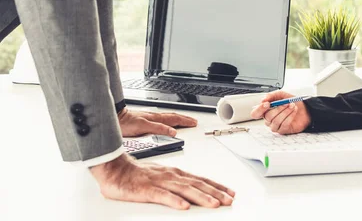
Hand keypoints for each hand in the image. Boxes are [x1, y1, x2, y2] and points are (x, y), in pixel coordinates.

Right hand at [90, 154, 234, 209]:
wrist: (116, 169)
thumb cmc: (138, 176)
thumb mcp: (163, 179)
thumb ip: (177, 185)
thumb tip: (193, 195)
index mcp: (176, 174)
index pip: (201, 180)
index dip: (217, 186)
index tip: (230, 192)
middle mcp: (172, 176)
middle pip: (198, 185)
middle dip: (216, 193)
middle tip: (229, 200)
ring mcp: (160, 182)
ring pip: (185, 190)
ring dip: (201, 197)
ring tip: (214, 205)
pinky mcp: (147, 190)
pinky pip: (163, 196)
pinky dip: (174, 201)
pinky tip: (184, 207)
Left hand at [118, 107, 197, 137]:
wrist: (113, 118)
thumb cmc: (124, 123)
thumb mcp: (143, 127)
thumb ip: (158, 129)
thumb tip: (173, 131)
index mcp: (156, 118)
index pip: (174, 119)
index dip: (185, 121)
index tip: (194, 123)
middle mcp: (153, 117)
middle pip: (173, 117)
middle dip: (184, 119)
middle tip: (193, 121)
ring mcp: (149, 118)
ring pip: (167, 118)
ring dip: (177, 119)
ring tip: (183, 121)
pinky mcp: (144, 121)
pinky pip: (160, 120)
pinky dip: (167, 121)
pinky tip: (165, 123)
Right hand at [250, 91, 310, 133]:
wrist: (304, 108)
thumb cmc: (291, 102)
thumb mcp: (282, 95)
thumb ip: (272, 95)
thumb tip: (264, 99)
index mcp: (266, 111)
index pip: (255, 113)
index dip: (259, 109)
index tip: (267, 103)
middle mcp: (269, 120)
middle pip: (268, 116)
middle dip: (279, 108)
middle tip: (287, 102)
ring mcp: (275, 126)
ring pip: (276, 121)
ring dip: (285, 112)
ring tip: (292, 105)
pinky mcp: (283, 130)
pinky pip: (284, 124)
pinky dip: (290, 116)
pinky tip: (294, 111)